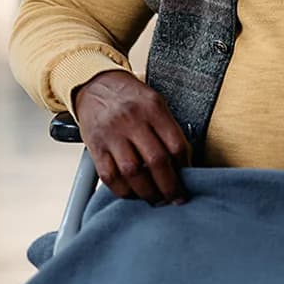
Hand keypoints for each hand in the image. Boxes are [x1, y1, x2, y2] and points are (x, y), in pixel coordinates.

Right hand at [72, 70, 190, 204]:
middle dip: (169, 187)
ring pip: (133, 173)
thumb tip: (183, 163)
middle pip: (156, 161)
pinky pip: (110, 176)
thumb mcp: (155, 102)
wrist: (95, 84)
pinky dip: (123, 191)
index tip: (187, 180)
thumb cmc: (130, 97)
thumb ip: (168, 129)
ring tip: (156, 199)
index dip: (185, 168)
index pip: (176, 145)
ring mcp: (112, 134)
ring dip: (147, 192)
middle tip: (175, 198)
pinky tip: (133, 193)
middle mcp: (132, 120)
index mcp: (153, 108)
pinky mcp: (95, 147)